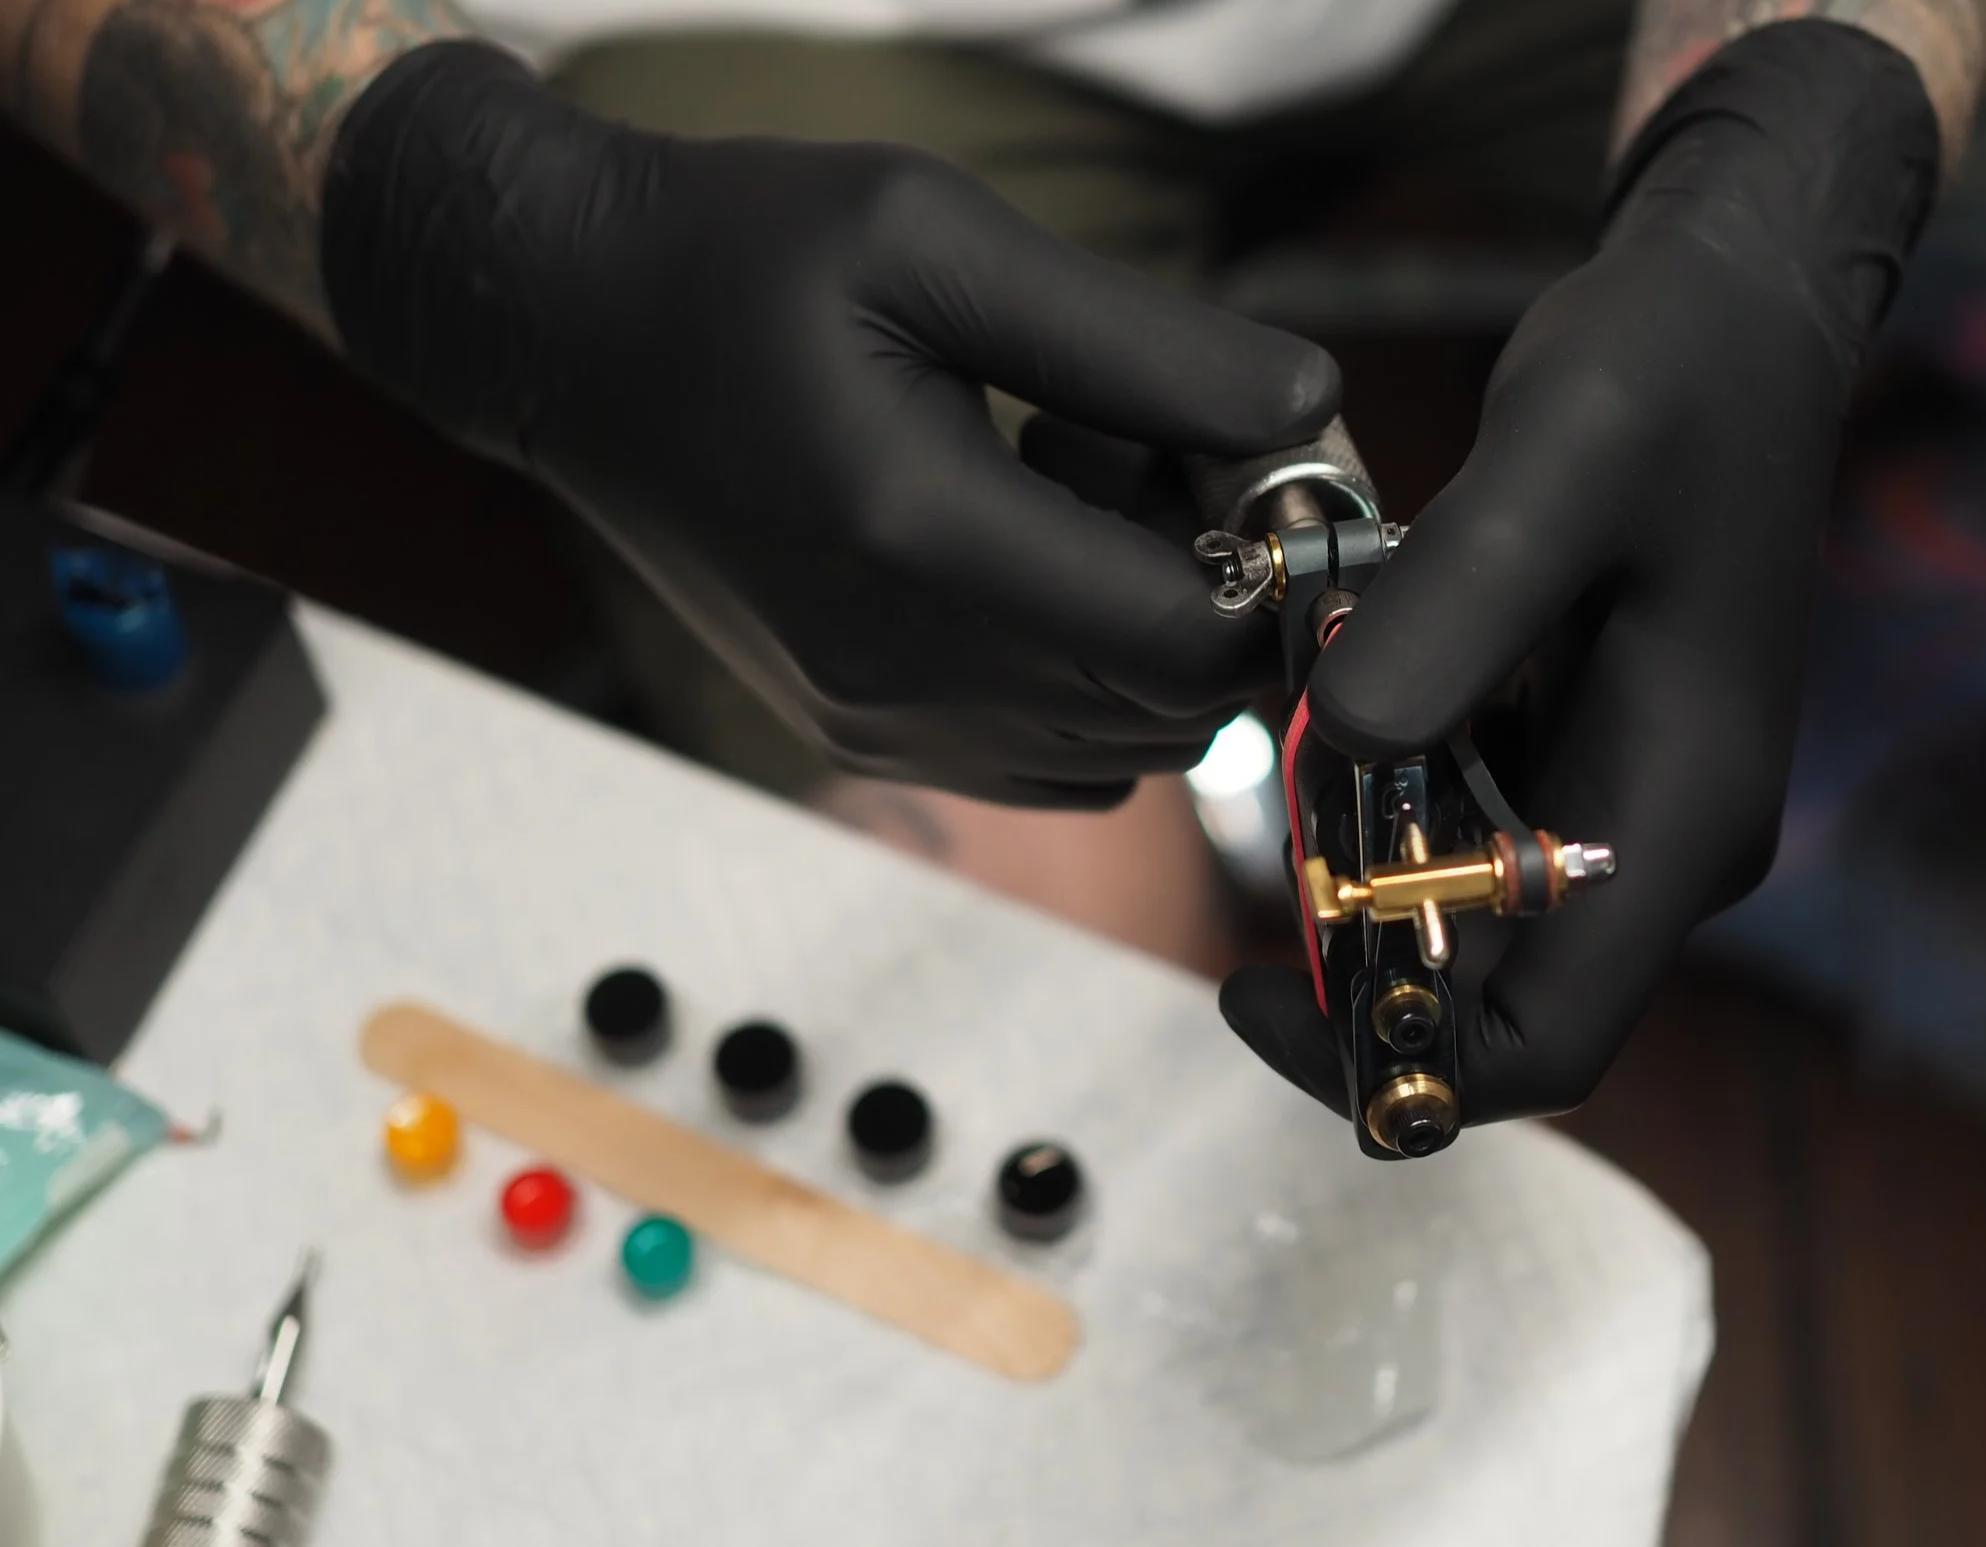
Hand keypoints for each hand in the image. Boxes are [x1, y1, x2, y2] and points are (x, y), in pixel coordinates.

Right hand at [320, 42, 1337, 806]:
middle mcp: (898, 671)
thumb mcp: (939, 240)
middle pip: (1174, 712)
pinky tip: (1029, 563)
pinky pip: (1050, 765)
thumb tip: (1307, 409)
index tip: (1261, 460)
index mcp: (919, 538)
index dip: (1273, 570)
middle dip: (1222, 596)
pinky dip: (1089, 686)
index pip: (1190, 645)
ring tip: (1075, 496)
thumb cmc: (739, 259)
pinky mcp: (859, 736)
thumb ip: (1140, 341)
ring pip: (1123, 753)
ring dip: (1153, 642)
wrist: (568, 337)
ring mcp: (874, 724)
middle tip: (1162, 452)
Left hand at [1221, 21, 1940, 1122]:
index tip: (1242, 986)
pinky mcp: (1573, 748)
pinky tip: (1327, 704)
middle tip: (1245, 865)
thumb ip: (1452, 614)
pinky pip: (1459, 824)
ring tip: (1285, 757)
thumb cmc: (1670, 381)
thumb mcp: (1554, 475)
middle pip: (1490, 996)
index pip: (1545, 1046)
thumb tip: (1340, 737)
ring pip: (1463, 913)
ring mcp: (1614, 802)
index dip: (1390, 1059)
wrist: (1727, 313)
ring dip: (1357, 870)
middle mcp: (1653, 844)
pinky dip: (1379, 797)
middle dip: (1353, 961)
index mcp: (1676, 822)